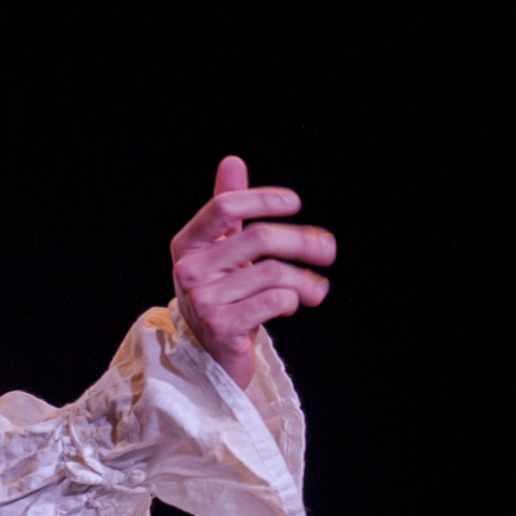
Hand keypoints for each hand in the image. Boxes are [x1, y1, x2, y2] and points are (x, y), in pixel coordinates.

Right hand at [171, 156, 335, 388]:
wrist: (209, 354)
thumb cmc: (220, 294)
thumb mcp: (220, 249)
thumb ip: (227, 208)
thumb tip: (232, 160)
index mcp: (187, 244)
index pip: (224, 207)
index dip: (262, 198)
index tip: (295, 202)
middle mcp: (188, 269)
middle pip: (259, 238)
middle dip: (303, 241)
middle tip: (328, 250)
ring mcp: (202, 299)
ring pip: (273, 273)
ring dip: (306, 281)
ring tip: (316, 289)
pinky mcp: (221, 326)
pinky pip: (273, 301)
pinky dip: (292, 301)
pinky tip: (292, 305)